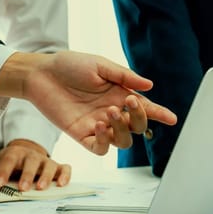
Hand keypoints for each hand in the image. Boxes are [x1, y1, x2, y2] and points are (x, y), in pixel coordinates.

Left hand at [0, 51, 177, 154]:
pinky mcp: (82, 135)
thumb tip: (149, 87)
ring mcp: (98, 125)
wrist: (41, 73)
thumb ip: (124, 76)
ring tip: (109, 112)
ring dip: (122, 128)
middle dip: (139, 117)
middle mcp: (112, 113)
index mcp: (119, 95)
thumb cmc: (69, 66)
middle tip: (128, 102)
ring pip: (122, 141)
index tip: (172, 118)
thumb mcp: (100, 65)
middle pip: (137, 127)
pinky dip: (105, 140)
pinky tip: (100, 125)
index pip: (145, 108)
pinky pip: (100, 148)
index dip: (159, 114)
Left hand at [0, 139, 70, 190]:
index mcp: (15, 154)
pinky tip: (61, 184)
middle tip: (22, 188)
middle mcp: (32, 156)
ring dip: (45, 177)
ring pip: (49, 166)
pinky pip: (65, 168)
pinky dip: (65, 175)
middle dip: (27, 175)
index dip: (3, 172)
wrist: (25, 152)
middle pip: (31, 163)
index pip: (9, 161)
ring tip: (40, 188)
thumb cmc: (11, 161)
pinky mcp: (58, 167)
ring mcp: (46, 161)